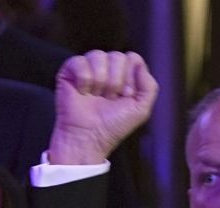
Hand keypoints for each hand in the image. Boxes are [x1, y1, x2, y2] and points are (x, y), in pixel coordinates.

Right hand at [49, 50, 157, 164]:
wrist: (89, 138)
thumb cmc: (113, 126)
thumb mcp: (141, 109)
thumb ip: (149, 86)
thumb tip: (138, 63)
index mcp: (124, 74)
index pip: (132, 58)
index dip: (130, 78)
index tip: (125, 96)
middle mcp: (106, 68)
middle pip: (117, 56)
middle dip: (115, 82)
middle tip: (108, 99)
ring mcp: (88, 68)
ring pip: (98, 56)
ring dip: (100, 81)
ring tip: (95, 96)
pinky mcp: (69, 71)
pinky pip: (80, 62)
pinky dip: (84, 80)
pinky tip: (82, 93)